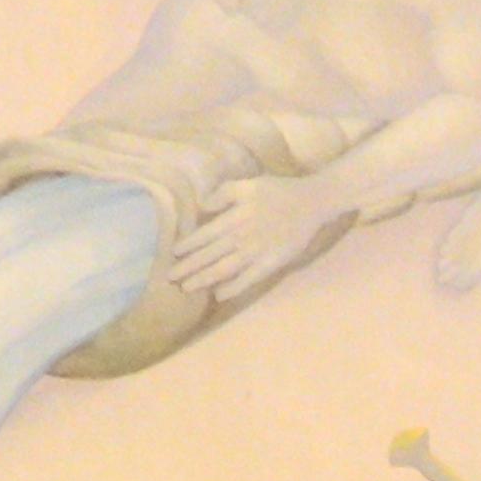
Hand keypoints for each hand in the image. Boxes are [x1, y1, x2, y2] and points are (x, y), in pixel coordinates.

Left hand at [175, 173, 337, 297]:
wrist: (310, 204)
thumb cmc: (277, 192)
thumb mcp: (248, 184)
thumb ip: (223, 194)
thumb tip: (202, 207)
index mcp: (234, 217)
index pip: (205, 234)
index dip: (188, 245)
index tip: (173, 254)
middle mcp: (241, 236)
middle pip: (210, 255)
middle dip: (189, 267)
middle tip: (170, 278)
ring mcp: (256, 252)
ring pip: (225, 269)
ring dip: (204, 279)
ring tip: (187, 288)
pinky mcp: (270, 264)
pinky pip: (249, 279)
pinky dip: (234, 288)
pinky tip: (219, 295)